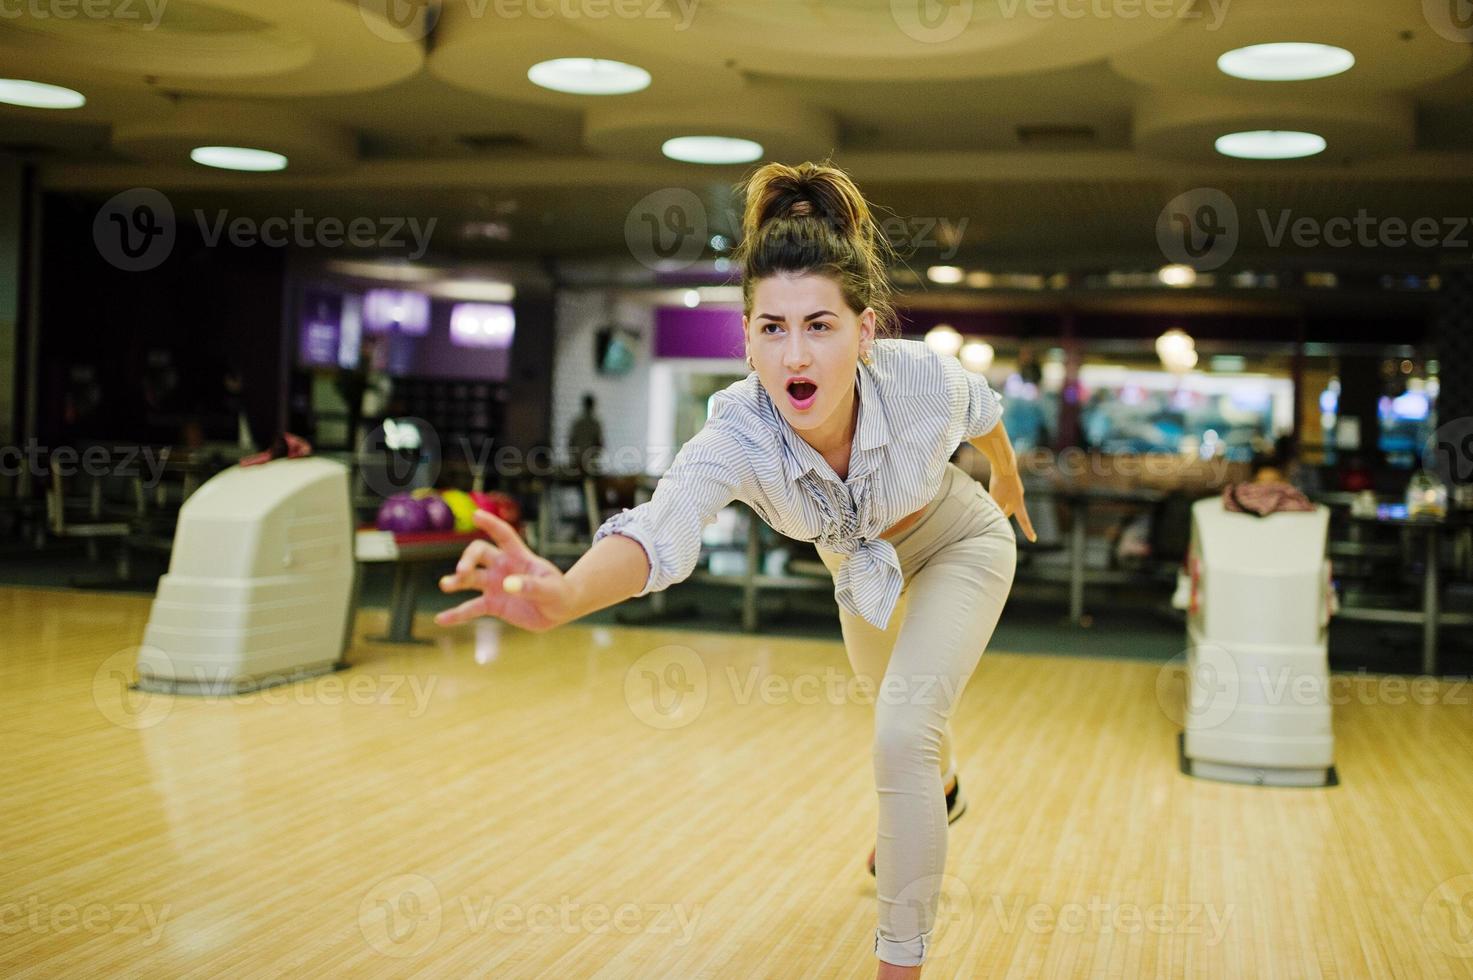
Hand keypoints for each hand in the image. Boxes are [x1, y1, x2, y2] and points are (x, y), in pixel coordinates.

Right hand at [434, 510, 571, 631]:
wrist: (558, 611)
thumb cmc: (558, 593)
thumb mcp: (550, 590)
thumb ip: (531, 586)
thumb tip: (508, 585)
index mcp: (519, 556)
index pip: (504, 535)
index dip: (491, 524)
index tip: (476, 515)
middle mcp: (502, 567)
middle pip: (479, 554)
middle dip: (468, 559)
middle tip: (462, 571)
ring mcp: (495, 585)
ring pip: (470, 579)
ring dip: (456, 581)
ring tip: (445, 585)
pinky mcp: (492, 604)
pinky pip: (471, 608)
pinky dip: (457, 614)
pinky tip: (442, 619)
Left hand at [988, 469, 1036, 542]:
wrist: (1004, 463)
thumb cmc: (1000, 482)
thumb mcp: (996, 499)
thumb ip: (997, 509)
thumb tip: (996, 514)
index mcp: (1018, 503)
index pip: (1024, 521)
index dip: (1028, 531)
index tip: (1033, 539)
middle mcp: (1018, 496)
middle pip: (1010, 509)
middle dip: (1001, 512)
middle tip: (991, 515)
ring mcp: (1015, 488)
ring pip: (1005, 499)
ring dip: (996, 501)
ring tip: (987, 497)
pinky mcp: (1009, 481)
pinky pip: (1003, 490)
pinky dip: (996, 492)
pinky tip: (989, 487)